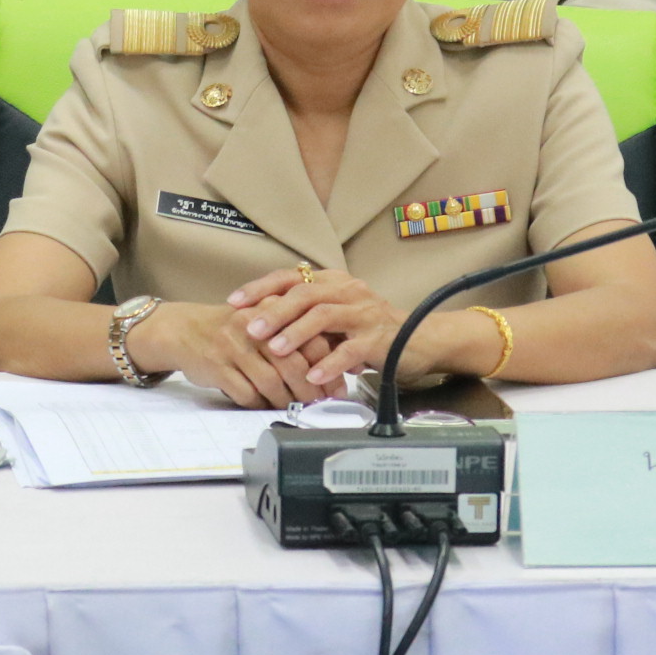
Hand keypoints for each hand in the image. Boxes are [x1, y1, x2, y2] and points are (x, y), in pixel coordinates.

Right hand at [125, 299, 325, 408]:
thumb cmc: (232, 329)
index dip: (327, 367)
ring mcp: (233, 347)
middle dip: (310, 390)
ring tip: (294, 407)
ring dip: (286, 401)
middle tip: (319, 404)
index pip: (310, 339)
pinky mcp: (217, 367)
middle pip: (293, 364)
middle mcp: (252, 326)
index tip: (335, 387)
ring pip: (271, 383)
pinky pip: (246, 394)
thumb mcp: (263, 321)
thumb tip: (329, 366)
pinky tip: (266, 406)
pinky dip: (260, 404)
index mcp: (270, 310)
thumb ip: (294, 335)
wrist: (184, 330)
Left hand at [227, 265, 459, 391]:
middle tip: (250, 329)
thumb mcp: (336, 318)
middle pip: (304, 294)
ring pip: (324, 316)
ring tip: (276, 350)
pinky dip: (329, 363)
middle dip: (274, 312)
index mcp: (333, 282)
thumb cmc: (371, 330)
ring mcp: (364, 313)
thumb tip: (261, 323)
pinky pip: (350, 349)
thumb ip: (306, 317)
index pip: (290, 277)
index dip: (260, 288)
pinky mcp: (379, 338)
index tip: (234, 303)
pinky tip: (313, 377)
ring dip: (297, 334)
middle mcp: (347, 290)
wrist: (421, 339)